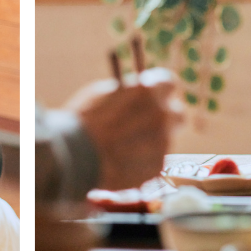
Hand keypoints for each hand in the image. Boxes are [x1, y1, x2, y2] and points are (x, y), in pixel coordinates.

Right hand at [67, 67, 183, 190]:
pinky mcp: (155, 168)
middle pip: (177, 114)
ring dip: (148, 141)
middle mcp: (162, 116)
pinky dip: (140, 162)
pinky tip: (119, 162)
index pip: (169, 83)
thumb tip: (138, 94)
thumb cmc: (83, 121)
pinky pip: (153, 161)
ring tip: (120, 148)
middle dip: (165, 117)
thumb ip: (128, 93)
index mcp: (149, 91)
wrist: (73, 157)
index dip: (160, 89)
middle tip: (148, 123)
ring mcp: (161, 144)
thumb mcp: (103, 94)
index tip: (154, 95)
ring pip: (163, 140)